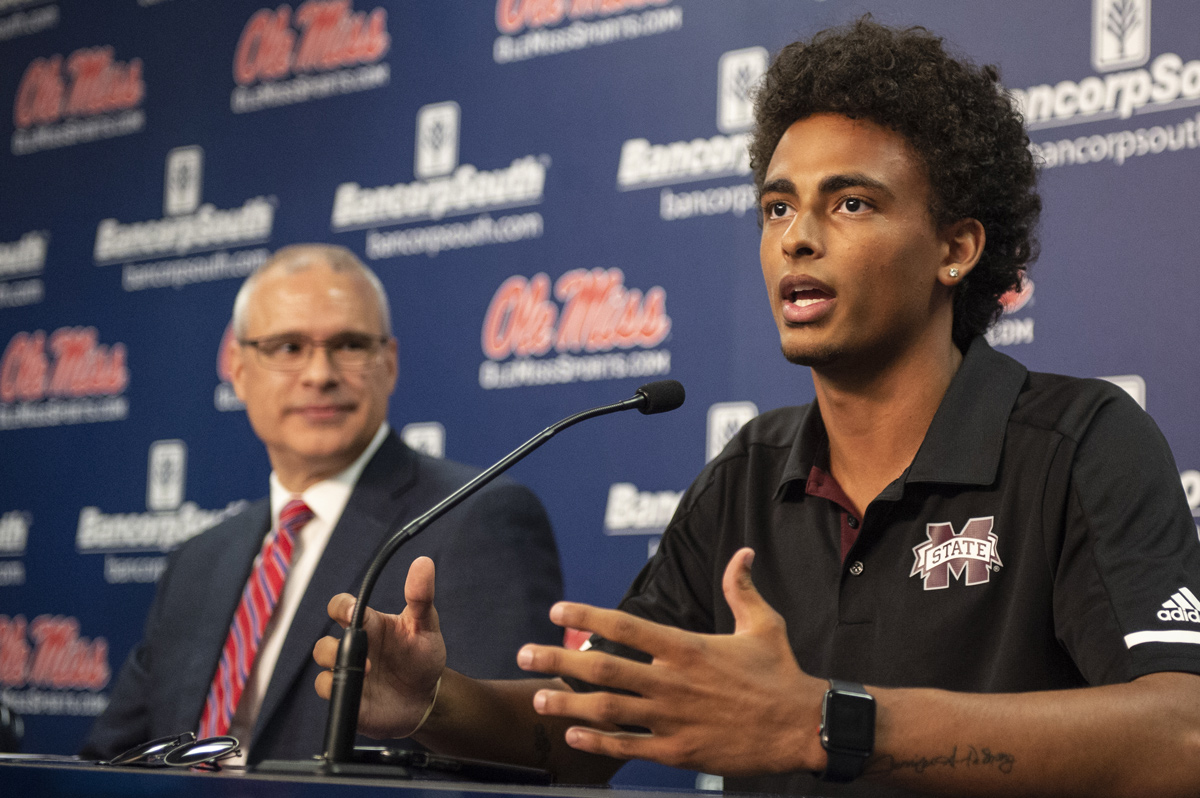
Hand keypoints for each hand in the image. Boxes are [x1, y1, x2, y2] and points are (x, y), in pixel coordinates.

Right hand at [314, 555, 445, 737]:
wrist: (428, 698)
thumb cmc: (423, 657)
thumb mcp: (426, 625)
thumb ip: (422, 597)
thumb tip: (423, 562)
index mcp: (369, 624)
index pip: (341, 607)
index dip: (341, 607)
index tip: (352, 613)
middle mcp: (353, 647)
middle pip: (323, 642)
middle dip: (333, 647)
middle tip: (363, 654)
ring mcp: (349, 672)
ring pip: (322, 666)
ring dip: (336, 667)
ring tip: (367, 672)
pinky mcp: (348, 696)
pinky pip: (327, 690)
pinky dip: (337, 689)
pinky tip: (360, 692)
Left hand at [515, 548, 827, 775]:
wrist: (803, 726)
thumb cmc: (781, 673)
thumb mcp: (763, 623)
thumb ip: (741, 588)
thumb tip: (743, 553)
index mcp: (686, 646)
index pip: (625, 625)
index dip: (586, 616)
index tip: (557, 610)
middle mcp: (672, 680)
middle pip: (602, 666)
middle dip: (557, 659)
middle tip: (524, 654)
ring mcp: (673, 718)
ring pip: (607, 709)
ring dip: (566, 703)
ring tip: (536, 697)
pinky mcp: (680, 752)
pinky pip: (629, 746)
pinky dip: (597, 741)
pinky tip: (572, 736)